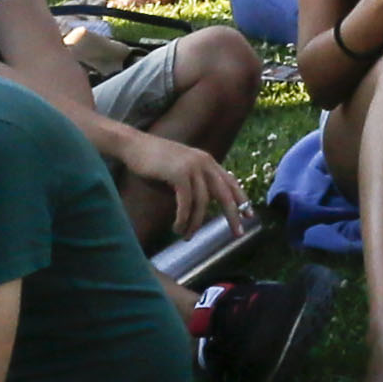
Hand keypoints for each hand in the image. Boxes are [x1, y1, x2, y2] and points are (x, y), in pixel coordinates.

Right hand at [113, 134, 246, 238]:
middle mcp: (204, 162)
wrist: (133, 146)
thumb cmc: (153, 162)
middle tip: (238, 234)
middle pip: (225, 193)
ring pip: (203, 203)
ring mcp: (193, 166)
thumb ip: (193, 186)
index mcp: (207, 161)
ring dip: (195, 223)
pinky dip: (182, 218)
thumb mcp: (179, 172)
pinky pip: (186, 203)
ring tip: (186, 235)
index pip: (230, 181)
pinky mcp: (179, 173)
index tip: (249, 215)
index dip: (241, 199)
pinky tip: (177, 227)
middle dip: (233, 215)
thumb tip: (202, 210)